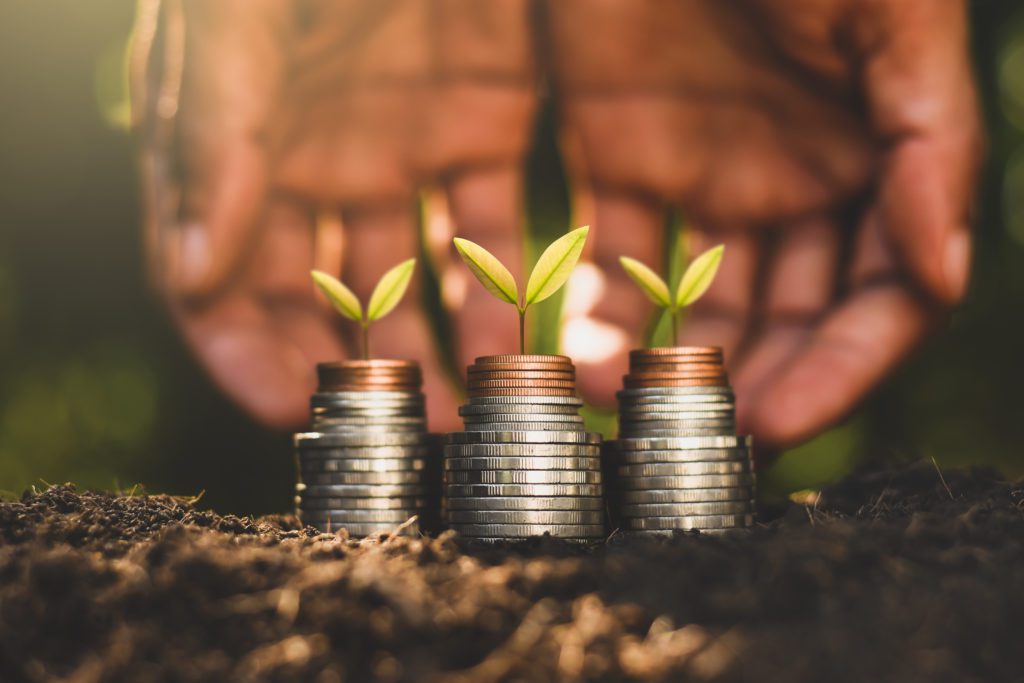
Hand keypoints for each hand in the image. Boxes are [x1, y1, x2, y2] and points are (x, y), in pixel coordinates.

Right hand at [131, 0, 537, 430]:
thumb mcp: (243, 7)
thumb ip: (216, 127)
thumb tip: (197, 270)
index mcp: (241, 142)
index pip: (221, 276)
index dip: (243, 350)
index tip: (282, 413)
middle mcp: (315, 162)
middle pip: (319, 299)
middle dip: (351, 376)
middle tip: (397, 440)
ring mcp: (401, 149)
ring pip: (410, 280)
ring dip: (436, 354)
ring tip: (470, 417)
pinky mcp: (488, 127)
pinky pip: (494, 230)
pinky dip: (509, 292)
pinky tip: (526, 349)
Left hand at [545, 0, 982, 448]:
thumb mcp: (885, 10)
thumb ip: (925, 139)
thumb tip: (943, 274)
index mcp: (872, 158)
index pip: (880, 297)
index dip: (843, 369)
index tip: (781, 423)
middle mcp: (794, 184)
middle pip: (786, 319)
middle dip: (754, 384)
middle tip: (703, 443)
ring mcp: (704, 176)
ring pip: (698, 302)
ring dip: (670, 362)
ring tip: (626, 406)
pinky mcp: (620, 153)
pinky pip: (610, 252)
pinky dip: (598, 305)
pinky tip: (577, 347)